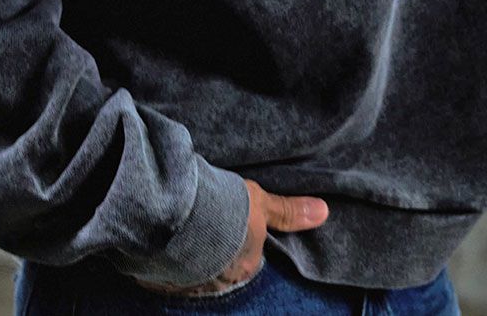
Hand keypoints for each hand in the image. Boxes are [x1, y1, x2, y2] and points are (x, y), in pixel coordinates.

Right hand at [132, 178, 329, 296]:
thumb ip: (289, 212)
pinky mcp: (163, 278)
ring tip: (186, 232)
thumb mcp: (262, 203)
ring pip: (195, 271)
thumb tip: (324, 212)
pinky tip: (165, 241)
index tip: (233, 226)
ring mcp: (190, 282)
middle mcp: (220, 282)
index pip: (249, 259)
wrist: (183, 213)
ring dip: (192, 257)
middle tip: (209, 228)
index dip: (241, 241)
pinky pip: (168, 271)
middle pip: (222, 268)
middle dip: (217, 253)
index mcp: (245, 267)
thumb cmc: (228, 209)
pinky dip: (168, 259)